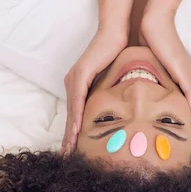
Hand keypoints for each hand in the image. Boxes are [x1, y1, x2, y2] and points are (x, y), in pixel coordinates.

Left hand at [61, 28, 127, 154]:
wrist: (116, 33)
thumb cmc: (118, 54)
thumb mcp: (115, 80)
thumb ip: (114, 94)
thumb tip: (122, 110)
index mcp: (80, 86)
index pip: (76, 115)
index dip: (74, 135)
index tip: (74, 152)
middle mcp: (73, 83)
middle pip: (70, 117)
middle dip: (68, 139)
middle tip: (67, 158)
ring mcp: (75, 78)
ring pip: (71, 112)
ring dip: (70, 133)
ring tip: (70, 150)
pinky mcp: (81, 74)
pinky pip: (78, 100)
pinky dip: (77, 116)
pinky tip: (77, 130)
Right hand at [140, 14, 190, 145]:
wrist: (153, 24)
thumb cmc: (149, 40)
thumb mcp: (149, 65)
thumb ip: (148, 77)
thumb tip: (139, 88)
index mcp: (181, 76)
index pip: (188, 102)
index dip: (189, 119)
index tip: (189, 136)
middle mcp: (189, 77)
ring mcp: (189, 76)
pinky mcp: (186, 74)